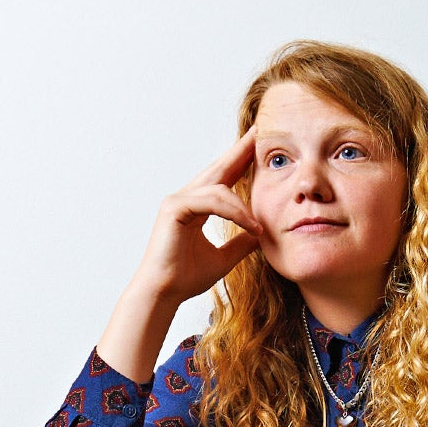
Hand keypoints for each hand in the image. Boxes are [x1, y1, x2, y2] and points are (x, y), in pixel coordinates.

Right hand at [135, 131, 264, 303]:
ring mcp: (177, 201)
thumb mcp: (224, 258)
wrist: (165, 293)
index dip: (240, 162)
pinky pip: (211, 202)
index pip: (223, 179)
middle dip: (239, 152)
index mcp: (196, 207)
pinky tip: (249, 224)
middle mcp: (186, 199)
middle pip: (218, 169)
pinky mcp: (174, 209)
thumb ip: (241, 243)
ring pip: (218, 188)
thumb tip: (262, 234)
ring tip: (260, 224)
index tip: (258, 146)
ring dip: (243, 205)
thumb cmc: (186, 278)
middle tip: (259, 133)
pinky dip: (233, 212)